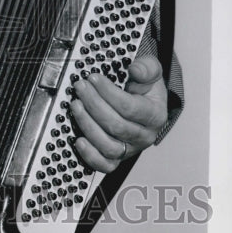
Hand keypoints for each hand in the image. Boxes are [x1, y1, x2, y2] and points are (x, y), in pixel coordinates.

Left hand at [69, 56, 168, 172]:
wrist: (144, 102)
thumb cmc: (145, 87)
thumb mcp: (151, 71)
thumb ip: (147, 68)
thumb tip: (135, 70)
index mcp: (155, 115)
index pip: (129, 107)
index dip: (108, 92)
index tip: (93, 78)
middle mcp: (144, 136)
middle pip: (116, 126)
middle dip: (94, 104)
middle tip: (80, 87)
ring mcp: (130, 149)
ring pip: (108, 145)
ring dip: (88, 125)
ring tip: (75, 105)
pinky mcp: (117, 157)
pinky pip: (105, 165)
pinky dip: (91, 156)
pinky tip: (78, 140)